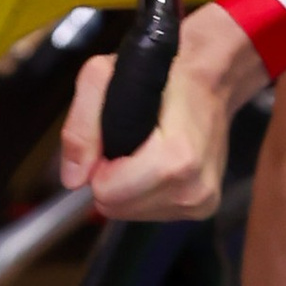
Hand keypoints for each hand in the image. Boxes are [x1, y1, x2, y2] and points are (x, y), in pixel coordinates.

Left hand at [61, 3, 270, 223]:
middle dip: (111, 177)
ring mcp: (202, 202)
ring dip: (128, 185)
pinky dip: (145, 190)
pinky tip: (157, 161)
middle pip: (117, 208)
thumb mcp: (102, 77)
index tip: (112, 137)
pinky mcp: (204, 207)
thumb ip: (80, 127)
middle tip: (129, 140)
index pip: (108, 194)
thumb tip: (74, 179)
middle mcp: (194, 189)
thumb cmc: (159, 72)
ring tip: (145, 148)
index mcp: (177, 160)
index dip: (98, 165)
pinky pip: (151, 211)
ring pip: (131, 213)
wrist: (211, 77)